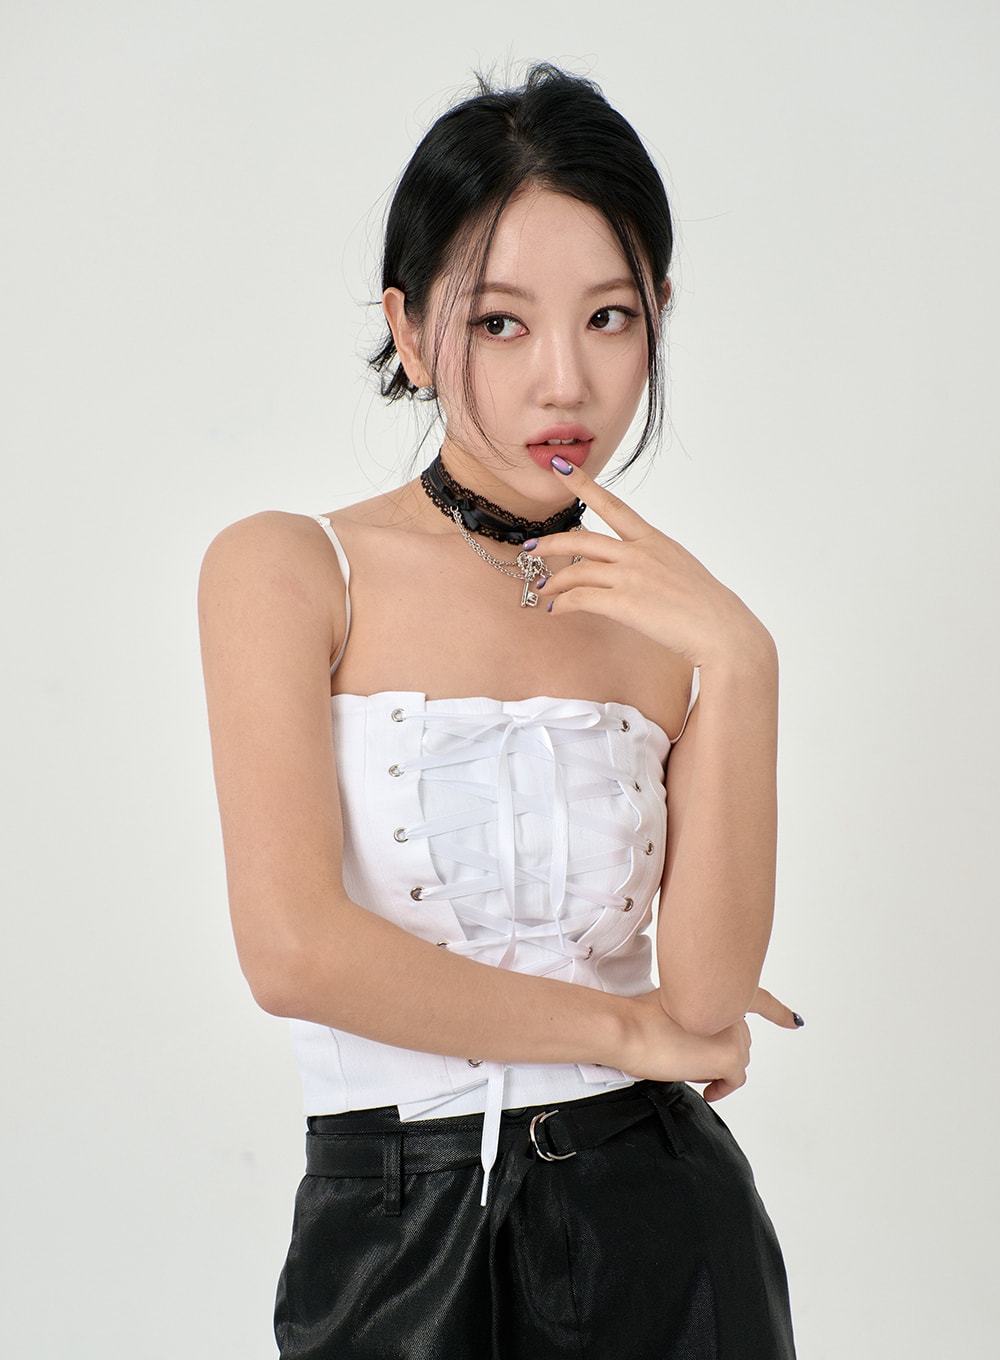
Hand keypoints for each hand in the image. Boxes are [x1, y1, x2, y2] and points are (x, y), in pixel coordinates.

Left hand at [532, 460, 772, 670]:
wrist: (722, 632)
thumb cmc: (705, 607)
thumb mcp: (679, 571)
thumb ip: (651, 563)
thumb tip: (629, 569)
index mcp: (654, 541)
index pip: (613, 505)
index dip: (583, 484)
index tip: (562, 467)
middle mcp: (640, 553)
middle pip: (583, 540)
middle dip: (550, 543)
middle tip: (530, 549)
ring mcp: (632, 577)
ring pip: (577, 571)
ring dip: (554, 581)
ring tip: (542, 590)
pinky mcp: (625, 603)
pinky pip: (581, 599)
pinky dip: (563, 604)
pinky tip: (557, 610)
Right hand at [623, 986, 802, 1101]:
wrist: (629, 1029)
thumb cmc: (639, 1019)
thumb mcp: (673, 1006)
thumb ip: (696, 1014)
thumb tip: (699, 1038)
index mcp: (716, 990)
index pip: (756, 998)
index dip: (777, 1011)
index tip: (795, 1021)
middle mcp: (731, 1007)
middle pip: (739, 1037)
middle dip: (720, 1051)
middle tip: (690, 1059)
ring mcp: (732, 1031)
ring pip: (737, 1059)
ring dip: (717, 1068)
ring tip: (685, 1065)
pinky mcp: (730, 1056)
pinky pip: (734, 1080)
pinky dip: (721, 1088)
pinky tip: (707, 1090)